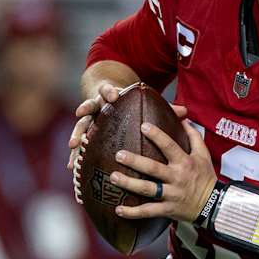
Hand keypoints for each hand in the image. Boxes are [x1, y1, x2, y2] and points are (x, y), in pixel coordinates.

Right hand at [64, 81, 188, 169]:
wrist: (109, 97)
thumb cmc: (131, 104)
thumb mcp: (144, 104)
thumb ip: (163, 108)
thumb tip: (185, 112)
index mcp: (111, 96)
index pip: (108, 89)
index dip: (109, 90)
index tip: (112, 95)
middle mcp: (98, 106)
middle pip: (90, 104)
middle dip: (86, 107)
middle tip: (82, 112)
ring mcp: (90, 120)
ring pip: (81, 125)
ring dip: (76, 134)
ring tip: (74, 145)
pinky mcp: (86, 134)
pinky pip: (79, 146)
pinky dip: (75, 156)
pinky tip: (73, 169)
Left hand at [111, 119, 215, 223]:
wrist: (214, 205)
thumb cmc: (206, 177)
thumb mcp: (204, 155)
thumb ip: (193, 136)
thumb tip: (184, 119)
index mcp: (184, 162)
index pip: (170, 146)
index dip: (157, 136)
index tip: (143, 126)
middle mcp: (177, 178)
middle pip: (153, 169)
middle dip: (135, 161)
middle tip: (119, 154)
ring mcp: (171, 194)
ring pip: (148, 189)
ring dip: (129, 184)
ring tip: (113, 177)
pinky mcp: (167, 209)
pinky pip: (148, 211)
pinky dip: (133, 212)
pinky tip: (118, 209)